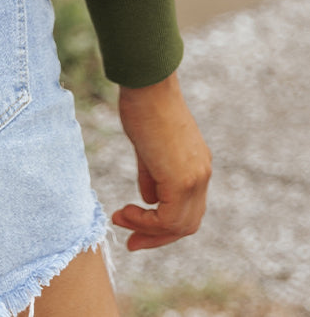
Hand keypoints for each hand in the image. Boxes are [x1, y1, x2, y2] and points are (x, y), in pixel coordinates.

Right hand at [111, 70, 212, 249]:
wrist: (147, 83)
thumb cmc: (143, 105)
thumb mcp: (147, 146)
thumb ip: (151, 173)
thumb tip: (149, 197)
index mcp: (196, 164)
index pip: (186, 207)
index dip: (162, 223)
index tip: (132, 224)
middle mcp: (201, 174)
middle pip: (187, 223)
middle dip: (157, 236)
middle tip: (130, 241)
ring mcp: (196, 178)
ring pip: (180, 225)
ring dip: (149, 231)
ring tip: (122, 220)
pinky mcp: (183, 180)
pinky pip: (169, 218)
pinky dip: (147, 222)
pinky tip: (127, 211)